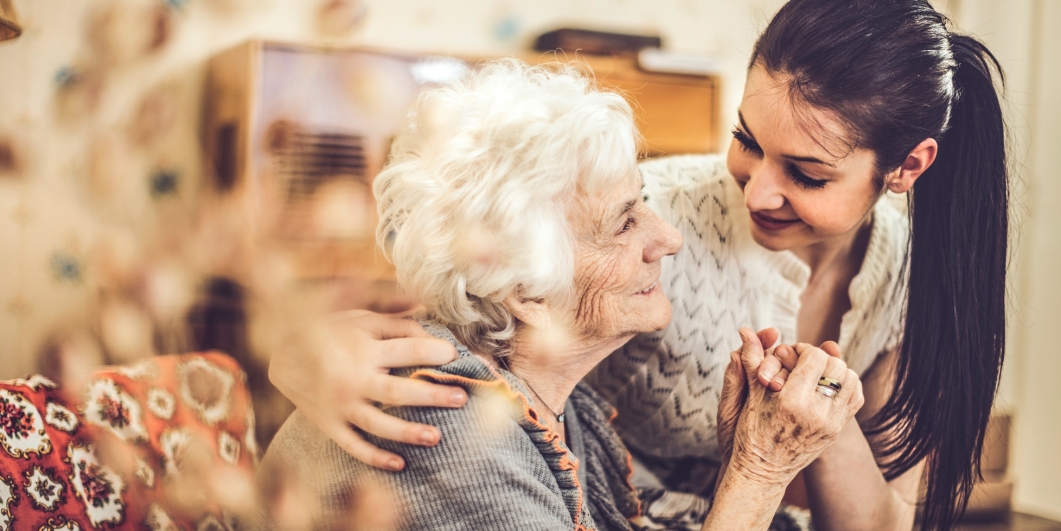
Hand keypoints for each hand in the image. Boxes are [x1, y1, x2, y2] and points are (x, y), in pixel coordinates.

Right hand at [268, 311, 464, 470]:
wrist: (281, 354)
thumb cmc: (329, 331)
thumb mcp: (360, 316)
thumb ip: (395, 317)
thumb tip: (428, 310)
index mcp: (363, 349)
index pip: (407, 350)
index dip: (434, 352)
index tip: (454, 355)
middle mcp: (353, 379)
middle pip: (398, 392)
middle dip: (432, 395)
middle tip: (461, 398)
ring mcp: (340, 406)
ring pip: (378, 425)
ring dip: (408, 432)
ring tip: (437, 436)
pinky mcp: (330, 425)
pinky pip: (354, 446)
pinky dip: (375, 458)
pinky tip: (400, 464)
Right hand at [726, 328, 863, 487]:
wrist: (762, 470)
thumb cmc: (750, 432)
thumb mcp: (748, 395)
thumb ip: (751, 360)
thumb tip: (745, 330)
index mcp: (792, 402)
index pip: (815, 357)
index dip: (803, 349)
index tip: (790, 354)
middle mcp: (816, 414)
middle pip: (837, 366)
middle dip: (820, 358)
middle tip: (803, 362)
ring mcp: (831, 424)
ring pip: (850, 379)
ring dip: (835, 370)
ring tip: (816, 373)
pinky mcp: (837, 431)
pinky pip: (855, 397)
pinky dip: (845, 386)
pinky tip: (827, 386)